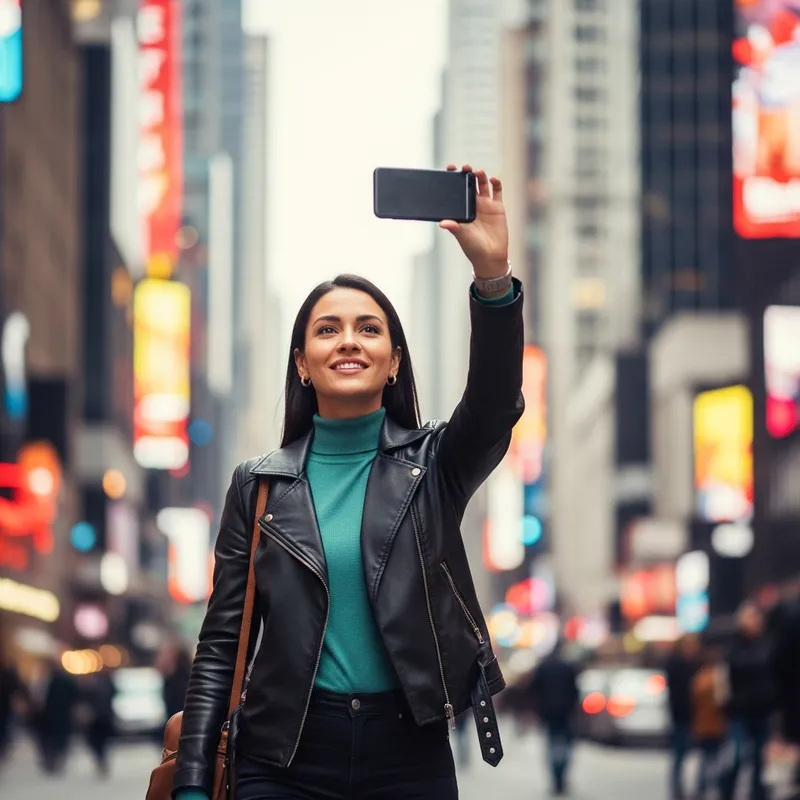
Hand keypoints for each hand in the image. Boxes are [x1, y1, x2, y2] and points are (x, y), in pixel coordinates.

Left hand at [440, 163, 508, 277]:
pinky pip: (497, 192)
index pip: (456, 190)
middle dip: (467, 174)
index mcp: (462, 209)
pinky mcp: (498, 208)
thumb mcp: (462, 236)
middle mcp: (473, 204)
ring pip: (483, 184)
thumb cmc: (473, 247)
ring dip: (480, 176)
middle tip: (464, 167)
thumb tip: (442, 223)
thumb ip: (453, 227)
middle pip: (469, 184)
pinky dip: (496, 183)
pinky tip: (493, 179)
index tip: (449, 168)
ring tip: (478, 172)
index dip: (453, 178)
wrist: (490, 257)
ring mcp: (485, 205)